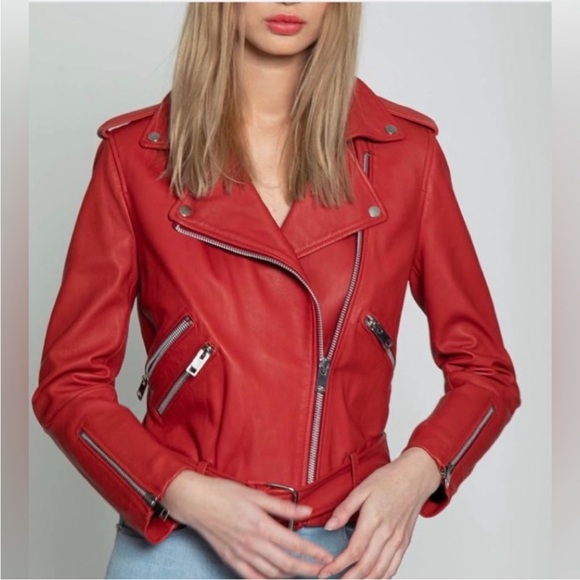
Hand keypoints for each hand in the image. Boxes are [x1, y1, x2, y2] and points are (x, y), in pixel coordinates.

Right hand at [162, 470, 334, 578]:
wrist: (196, 502)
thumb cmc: (225, 493)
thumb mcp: (256, 494)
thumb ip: (283, 507)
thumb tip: (307, 511)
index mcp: (261, 526)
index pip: (294, 544)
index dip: (313, 553)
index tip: (327, 557)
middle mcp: (253, 544)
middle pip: (286, 564)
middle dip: (307, 570)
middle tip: (323, 572)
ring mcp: (241, 555)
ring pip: (271, 574)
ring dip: (290, 577)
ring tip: (304, 575)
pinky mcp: (231, 560)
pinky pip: (252, 578)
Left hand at [317, 447, 440, 578]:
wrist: (415, 477)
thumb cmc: (388, 479)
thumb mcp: (362, 488)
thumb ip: (344, 509)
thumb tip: (329, 526)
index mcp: (373, 520)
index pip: (353, 551)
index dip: (337, 565)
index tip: (324, 571)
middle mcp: (387, 534)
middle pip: (366, 566)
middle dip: (348, 578)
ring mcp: (398, 540)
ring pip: (381, 571)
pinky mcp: (405, 542)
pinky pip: (394, 566)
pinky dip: (382, 576)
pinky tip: (372, 577)